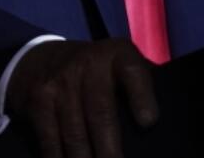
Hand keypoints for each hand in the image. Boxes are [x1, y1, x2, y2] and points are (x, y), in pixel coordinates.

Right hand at [4, 38, 157, 157]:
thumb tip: (165, 130)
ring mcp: (60, 81)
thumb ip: (140, 89)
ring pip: (76, 133)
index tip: (148, 122)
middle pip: (101, 113)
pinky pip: (50, 138)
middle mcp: (87, 64)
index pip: (132, 71)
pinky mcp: (39, 99)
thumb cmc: (96, 73)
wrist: (38, 57)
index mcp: (117, 55)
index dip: (140, 95)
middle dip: (110, 150)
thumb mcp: (118, 67)